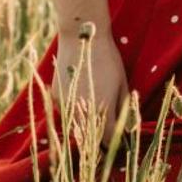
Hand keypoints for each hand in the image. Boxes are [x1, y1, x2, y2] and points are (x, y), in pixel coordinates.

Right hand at [52, 27, 129, 149]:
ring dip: (84, 128)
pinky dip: (73, 112)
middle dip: (98, 139)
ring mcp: (66, 106)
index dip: (114, 143)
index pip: (108, 139)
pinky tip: (80, 99)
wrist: (82, 38)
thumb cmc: (108, 59)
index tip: (118, 142)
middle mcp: (82, 113)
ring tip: (92, 119)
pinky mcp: (56, 98)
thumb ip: (122, 107)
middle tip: (105, 134)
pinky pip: (65, 113)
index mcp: (102, 111)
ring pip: (75, 127)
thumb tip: (125, 125)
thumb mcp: (121, 83)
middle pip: (90, 138)